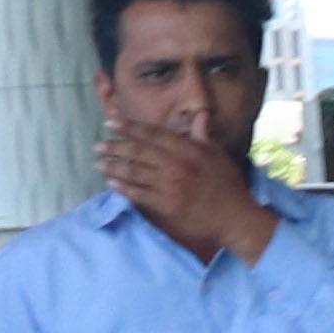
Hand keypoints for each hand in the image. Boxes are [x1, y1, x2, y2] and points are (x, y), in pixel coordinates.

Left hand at [95, 113, 272, 259]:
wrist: (235, 218)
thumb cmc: (228, 185)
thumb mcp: (218, 155)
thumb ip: (203, 135)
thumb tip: (199, 115)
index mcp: (188, 150)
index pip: (153, 133)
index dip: (129, 126)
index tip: (111, 122)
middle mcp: (176, 166)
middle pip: (138, 151)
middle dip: (115, 146)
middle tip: (98, 145)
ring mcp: (169, 187)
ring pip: (134, 172)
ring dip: (114, 167)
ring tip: (99, 163)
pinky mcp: (166, 206)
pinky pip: (139, 194)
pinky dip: (124, 188)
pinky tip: (112, 184)